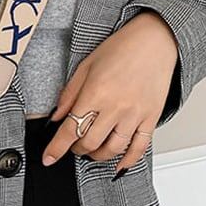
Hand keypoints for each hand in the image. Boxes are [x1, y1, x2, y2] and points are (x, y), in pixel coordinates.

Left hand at [42, 11, 178, 174]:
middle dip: (76, 149)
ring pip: (112, 148)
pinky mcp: (151, 117)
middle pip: (89, 143)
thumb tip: (56, 117)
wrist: (156, 39)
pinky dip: (128, 160)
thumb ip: (69, 94)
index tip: (49, 158)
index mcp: (95, 93)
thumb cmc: (121, 48)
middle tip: (73, 146)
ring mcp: (135, 114)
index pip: (70, 130)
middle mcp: (115, 107)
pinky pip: (140, 147)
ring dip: (97, 156)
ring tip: (91, 151)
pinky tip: (118, 165)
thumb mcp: (86, 66)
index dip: (56, 148)